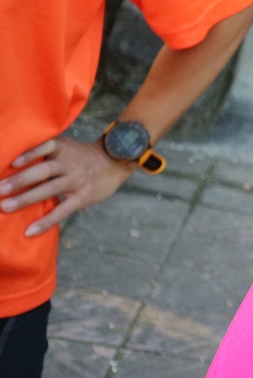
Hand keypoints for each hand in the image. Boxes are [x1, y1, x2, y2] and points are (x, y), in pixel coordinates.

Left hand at [0, 137, 134, 235]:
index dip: (30, 154)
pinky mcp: (82, 197)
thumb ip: (46, 150)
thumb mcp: (68, 146)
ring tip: (5, 207)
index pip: (46, 147)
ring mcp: (76, 181)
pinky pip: (62, 211)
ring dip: (26, 198)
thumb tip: (13, 162)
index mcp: (64, 149)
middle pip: (44, 171)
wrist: (115, 162)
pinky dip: (46, 221)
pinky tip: (30, 231)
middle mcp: (69, 164)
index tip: (12, 162)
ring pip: (49, 189)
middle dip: (20, 180)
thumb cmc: (83, 156)